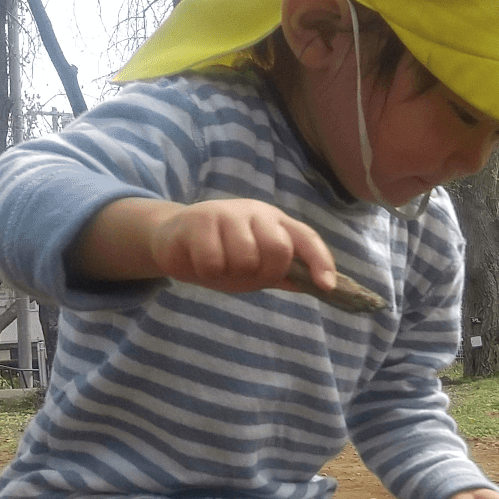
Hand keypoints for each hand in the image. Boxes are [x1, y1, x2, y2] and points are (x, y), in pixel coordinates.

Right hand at [144, 198, 337, 293]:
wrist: (172, 239)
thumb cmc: (222, 253)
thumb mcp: (257, 267)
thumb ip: (286, 274)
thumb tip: (324, 286)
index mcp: (274, 221)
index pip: (306, 237)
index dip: (320, 261)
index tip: (326, 286)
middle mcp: (254, 212)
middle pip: (278, 248)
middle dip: (264, 271)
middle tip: (245, 272)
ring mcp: (225, 213)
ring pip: (245, 257)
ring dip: (232, 272)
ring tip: (220, 264)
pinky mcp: (197, 220)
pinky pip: (213, 261)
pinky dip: (208, 272)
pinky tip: (199, 261)